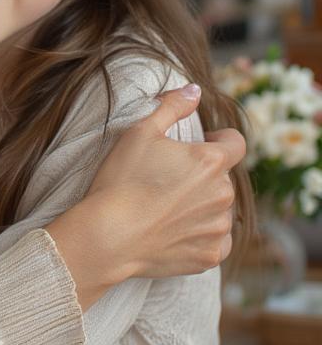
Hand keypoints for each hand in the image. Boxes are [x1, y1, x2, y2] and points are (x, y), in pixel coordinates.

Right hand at [46, 85, 240, 308]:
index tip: (199, 145)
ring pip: (219, 208)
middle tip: (167, 179)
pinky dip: (200, 234)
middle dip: (202, 175)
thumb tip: (194, 90)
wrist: (109, 235)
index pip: (235, 143)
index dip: (218, 139)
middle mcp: (223, 194)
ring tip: (166, 207)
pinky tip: (172, 230)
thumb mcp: (140, 133)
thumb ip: (172, 107)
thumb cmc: (121, 180)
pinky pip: (215, 239)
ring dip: (201, 205)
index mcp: (211, 162)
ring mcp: (219, 227)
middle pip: (222, 177)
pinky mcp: (211, 254)